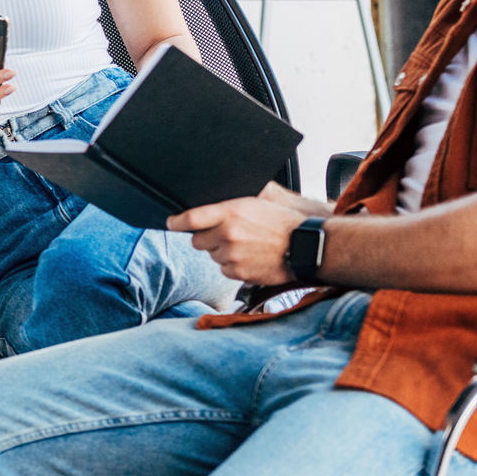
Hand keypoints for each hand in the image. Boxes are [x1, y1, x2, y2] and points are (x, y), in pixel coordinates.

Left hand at [167, 191, 306, 285]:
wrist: (305, 246)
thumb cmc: (282, 223)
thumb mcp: (256, 202)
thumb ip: (229, 205)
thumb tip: (209, 203)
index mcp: (230, 213)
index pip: (190, 218)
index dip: (176, 222)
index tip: (171, 222)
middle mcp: (227, 235)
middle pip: (197, 241)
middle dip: (206, 238)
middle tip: (224, 234)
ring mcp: (232, 256)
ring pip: (211, 255)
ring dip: (221, 252)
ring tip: (244, 245)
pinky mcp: (238, 273)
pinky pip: (224, 269)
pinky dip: (232, 265)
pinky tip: (249, 257)